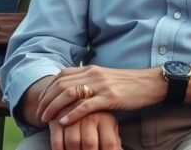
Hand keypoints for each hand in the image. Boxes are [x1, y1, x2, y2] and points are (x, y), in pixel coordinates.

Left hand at [37, 65, 164, 125]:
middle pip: (61, 85)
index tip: (41, 102)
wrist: (151, 83)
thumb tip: (74, 89)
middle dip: (46, 100)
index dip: (47, 89)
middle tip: (39, 115)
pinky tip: (64, 122)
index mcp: (92, 69)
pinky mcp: (110, 97)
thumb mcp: (106, 78)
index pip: (61, 75)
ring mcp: (102, 85)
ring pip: (69, 94)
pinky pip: (86, 106)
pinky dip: (72, 114)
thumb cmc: (129, 84)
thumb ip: (90, 80)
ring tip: (47, 120)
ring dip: (54, 107)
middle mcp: (94, 74)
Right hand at [49, 110, 120, 149]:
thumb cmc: (96, 118)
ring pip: (73, 142)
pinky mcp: (57, 120)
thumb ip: (114, 139)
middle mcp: (89, 116)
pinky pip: (57, 141)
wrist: (75, 98)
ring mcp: (73, 117)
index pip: (108, 142)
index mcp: (105, 118)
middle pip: (90, 143)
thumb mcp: (108, 125)